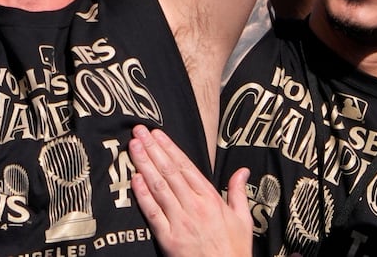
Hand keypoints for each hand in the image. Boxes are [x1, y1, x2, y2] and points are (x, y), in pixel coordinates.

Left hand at [128, 126, 251, 256]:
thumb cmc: (234, 250)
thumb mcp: (243, 219)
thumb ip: (238, 192)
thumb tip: (242, 171)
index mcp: (210, 198)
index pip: (186, 166)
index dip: (169, 148)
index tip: (157, 134)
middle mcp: (194, 206)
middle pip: (169, 171)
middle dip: (152, 149)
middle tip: (138, 131)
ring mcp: (180, 221)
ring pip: (159, 187)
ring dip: (144, 165)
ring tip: (133, 147)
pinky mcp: (168, 238)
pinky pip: (153, 213)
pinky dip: (143, 195)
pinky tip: (134, 180)